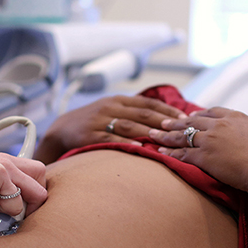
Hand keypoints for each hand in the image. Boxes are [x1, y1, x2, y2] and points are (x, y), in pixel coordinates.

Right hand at [0, 146, 46, 217]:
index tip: (20, 206)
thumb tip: (18, 210)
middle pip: (39, 192)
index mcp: (9, 160)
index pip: (41, 175)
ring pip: (16, 207)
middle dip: (25, 209)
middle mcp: (7, 163)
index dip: (35, 195)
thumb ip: (3, 185)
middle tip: (4, 213)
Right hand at [35, 95, 185, 162]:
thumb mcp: (112, 111)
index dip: (168, 110)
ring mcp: (99, 121)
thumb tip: (165, 120)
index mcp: (118, 100)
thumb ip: (133, 113)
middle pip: (142, 113)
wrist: (60, 130)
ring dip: (149, 132)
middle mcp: (110, 107)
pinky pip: (110, 139)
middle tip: (182, 129)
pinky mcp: (90, 135)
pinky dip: (126, 142)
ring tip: (166, 138)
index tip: (186, 118)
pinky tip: (140, 148)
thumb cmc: (92, 123)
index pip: (148, 103)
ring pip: (129, 125)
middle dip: (164, 121)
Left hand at [149, 107, 247, 193]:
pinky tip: (159, 151)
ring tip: (153, 132)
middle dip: (177, 121)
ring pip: (183, 135)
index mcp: (238, 118)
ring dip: (166, 134)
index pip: (215, 112)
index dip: (202, 113)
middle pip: (193, 121)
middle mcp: (221, 126)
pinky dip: (169, 152)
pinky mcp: (204, 157)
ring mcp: (211, 140)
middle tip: (164, 121)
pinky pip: (182, 153)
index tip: (193, 114)